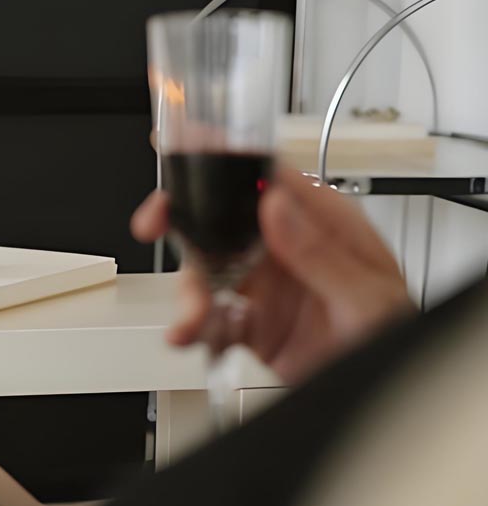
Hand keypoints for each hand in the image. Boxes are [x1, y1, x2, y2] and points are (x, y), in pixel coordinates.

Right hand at [131, 169, 413, 382]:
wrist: (384, 396)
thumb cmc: (390, 332)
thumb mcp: (367, 294)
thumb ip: (320, 251)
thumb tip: (276, 205)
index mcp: (317, 223)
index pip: (263, 177)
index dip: (220, 158)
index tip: (185, 150)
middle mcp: (280, 248)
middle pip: (218, 219)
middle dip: (179, 217)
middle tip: (155, 222)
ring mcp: (258, 285)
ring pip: (203, 270)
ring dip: (187, 292)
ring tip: (190, 319)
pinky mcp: (244, 323)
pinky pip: (205, 317)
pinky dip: (190, 326)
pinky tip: (188, 335)